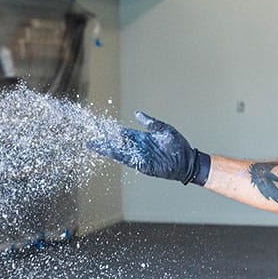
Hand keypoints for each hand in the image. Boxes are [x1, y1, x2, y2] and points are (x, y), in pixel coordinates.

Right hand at [88, 110, 209, 185]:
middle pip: (117, 144)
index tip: (98, 125)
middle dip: (103, 141)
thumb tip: (137, 113)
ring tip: (94, 145)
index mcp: (141, 138)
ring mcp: (140, 157)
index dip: (110, 130)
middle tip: (89, 137)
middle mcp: (138, 148)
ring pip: (120, 152)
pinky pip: (130, 160)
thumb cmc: (178, 145)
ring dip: (107, 149)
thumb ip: (149, 122)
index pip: (122, 133)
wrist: (188, 160)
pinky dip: (120, 156)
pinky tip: (110, 152)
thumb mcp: (163, 129)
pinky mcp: (144, 165)